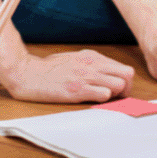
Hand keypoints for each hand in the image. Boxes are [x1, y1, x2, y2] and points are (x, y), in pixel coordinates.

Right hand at [0, 48, 134, 102]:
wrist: (28, 73)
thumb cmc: (49, 69)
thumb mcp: (74, 59)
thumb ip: (91, 65)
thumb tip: (105, 75)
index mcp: (93, 57)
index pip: (123, 69)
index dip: (124, 83)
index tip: (115, 92)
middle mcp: (93, 65)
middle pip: (128, 75)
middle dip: (126, 89)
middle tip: (115, 98)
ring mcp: (86, 77)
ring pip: (119, 85)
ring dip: (115, 96)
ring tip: (101, 100)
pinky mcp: (77, 90)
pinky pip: (103, 95)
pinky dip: (102, 100)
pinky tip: (91, 101)